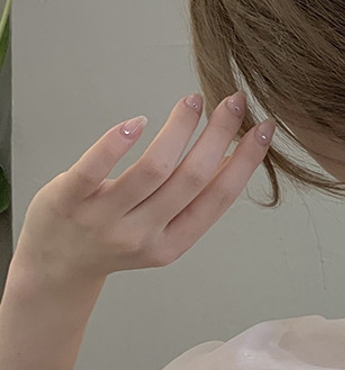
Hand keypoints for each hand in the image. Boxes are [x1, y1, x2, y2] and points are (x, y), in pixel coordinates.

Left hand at [12, 91, 274, 285]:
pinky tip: (138, 122)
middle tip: (234, 101)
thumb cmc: (116, 240)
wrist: (55, 268)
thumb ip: (195, 198)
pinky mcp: (67, 200)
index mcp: (173, 242)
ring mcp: (103, 219)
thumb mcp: (163, 231)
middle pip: (190, 178)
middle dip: (219, 134)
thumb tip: (236, 156)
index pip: (219, 197)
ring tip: (193, 101)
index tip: (263, 128)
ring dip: (179, 129)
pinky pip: (94, 170)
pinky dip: (116, 143)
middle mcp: (142, 234)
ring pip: (152, 169)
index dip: (246, 161)